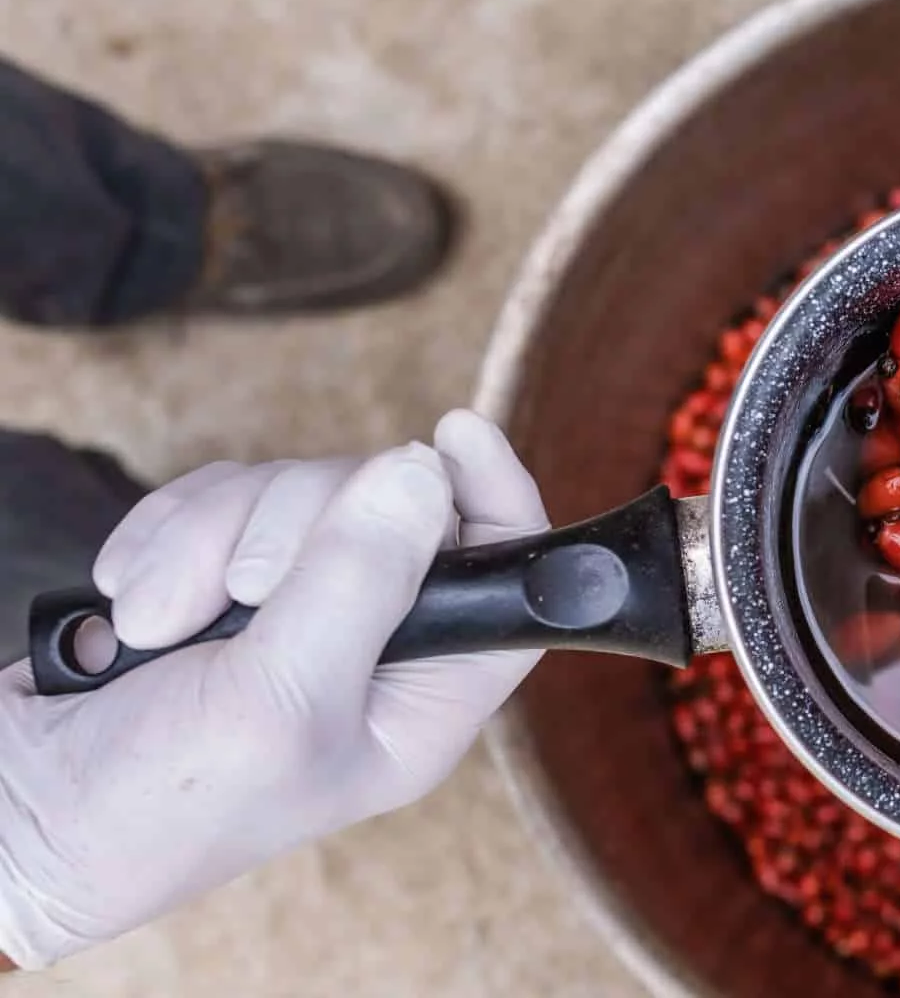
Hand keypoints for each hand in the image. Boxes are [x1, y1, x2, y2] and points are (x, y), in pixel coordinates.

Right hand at [0, 410, 548, 968]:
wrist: (12, 812)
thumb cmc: (157, 805)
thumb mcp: (277, 702)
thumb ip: (358, 583)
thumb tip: (425, 471)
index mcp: (422, 694)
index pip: (506, 574)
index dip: (496, 494)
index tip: (455, 431)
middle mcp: (376, 642)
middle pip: (391, 505)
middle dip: (292, 529)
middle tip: (236, 597)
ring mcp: (297, 603)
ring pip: (297, 490)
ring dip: (211, 541)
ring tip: (158, 623)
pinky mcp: (220, 573)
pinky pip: (221, 496)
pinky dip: (169, 536)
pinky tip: (132, 603)